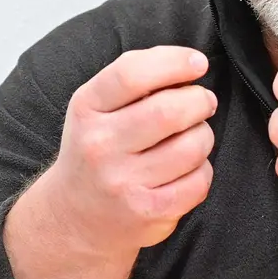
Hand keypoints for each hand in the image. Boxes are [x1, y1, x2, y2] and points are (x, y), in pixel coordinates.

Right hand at [37, 46, 216, 255]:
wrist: (74, 216)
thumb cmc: (97, 149)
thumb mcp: (96, 109)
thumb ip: (134, 81)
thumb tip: (190, 65)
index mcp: (86, 109)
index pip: (131, 74)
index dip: (174, 62)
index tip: (198, 63)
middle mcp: (100, 145)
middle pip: (169, 110)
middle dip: (200, 100)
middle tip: (203, 102)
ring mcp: (123, 182)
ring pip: (192, 146)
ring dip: (203, 136)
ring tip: (193, 137)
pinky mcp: (148, 211)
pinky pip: (199, 181)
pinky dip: (202, 170)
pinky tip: (187, 170)